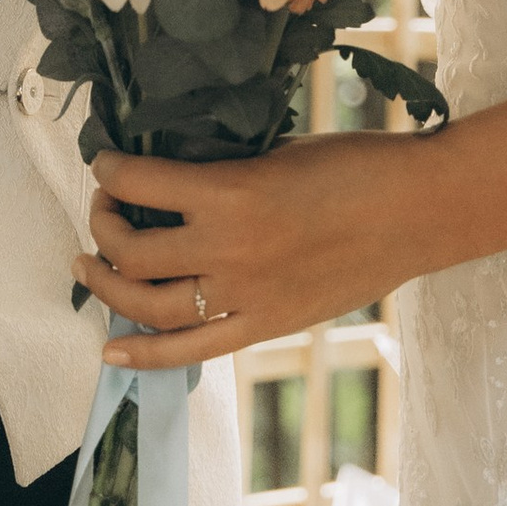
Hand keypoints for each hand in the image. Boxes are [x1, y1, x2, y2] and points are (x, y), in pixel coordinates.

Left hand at [76, 141, 424, 370]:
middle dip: (102, 225)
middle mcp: (228, 250)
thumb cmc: (356, 166)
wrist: (417, 212)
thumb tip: (171, 179)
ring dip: (107, 283)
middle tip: (102, 208)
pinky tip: (111, 346)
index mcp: (231, 192)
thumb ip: (223, 172)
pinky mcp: (264, 326)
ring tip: (89, 265)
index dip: (110, 170)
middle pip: (132, 250)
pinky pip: (190, 350)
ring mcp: (244, 296)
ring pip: (148, 305)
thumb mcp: (278, 152)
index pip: (141, 182)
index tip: (105, 162)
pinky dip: (144, 353)